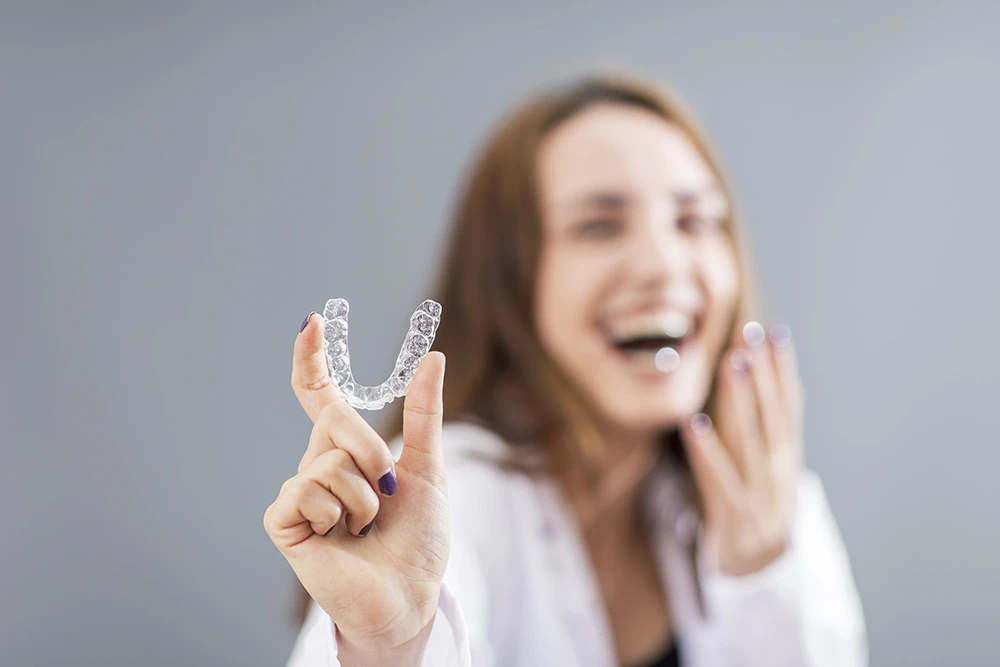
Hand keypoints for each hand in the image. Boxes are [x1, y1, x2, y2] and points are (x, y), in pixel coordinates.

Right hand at [263, 313, 449, 651]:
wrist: (409, 594)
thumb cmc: (418, 538)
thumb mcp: (429, 468)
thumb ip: (424, 414)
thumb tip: (433, 357)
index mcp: (348, 449)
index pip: (320, 395)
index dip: (312, 358)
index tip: (312, 321)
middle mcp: (318, 463)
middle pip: (334, 419)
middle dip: (374, 451)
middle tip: (389, 488)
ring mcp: (299, 491)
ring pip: (328, 460)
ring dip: (364, 497)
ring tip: (366, 527)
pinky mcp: (284, 520)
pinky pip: (307, 490)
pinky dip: (337, 514)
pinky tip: (340, 538)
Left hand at [680, 321, 803, 575]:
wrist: (759, 579)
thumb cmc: (753, 510)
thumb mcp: (762, 469)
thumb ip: (757, 428)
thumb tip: (748, 375)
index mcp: (787, 458)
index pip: (789, 406)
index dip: (783, 369)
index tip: (775, 331)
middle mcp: (779, 473)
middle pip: (772, 416)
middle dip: (762, 372)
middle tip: (750, 333)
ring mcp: (759, 497)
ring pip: (750, 441)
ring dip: (741, 400)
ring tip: (732, 363)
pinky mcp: (733, 519)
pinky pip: (718, 480)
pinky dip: (707, 450)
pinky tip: (693, 421)